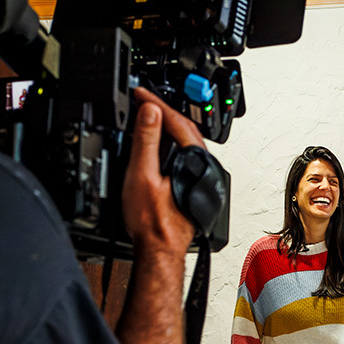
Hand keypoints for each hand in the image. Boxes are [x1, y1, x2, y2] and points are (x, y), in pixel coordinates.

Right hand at [121, 87, 204, 257]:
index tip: (139, 93)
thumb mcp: (141, 175)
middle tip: (142, 100)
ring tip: (148, 117)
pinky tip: (159, 146)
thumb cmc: (153, 222)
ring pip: (186, 142)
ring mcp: (202, 178)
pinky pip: (184, 155)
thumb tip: (149, 112)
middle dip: (163, 111)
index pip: (176, 120)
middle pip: (185, 128)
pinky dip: (171, 144)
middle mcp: (204, 167)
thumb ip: (146, 141)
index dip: (155, 103)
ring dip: (168, 127)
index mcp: (196, 160)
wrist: (159, 250)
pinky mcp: (195, 186)